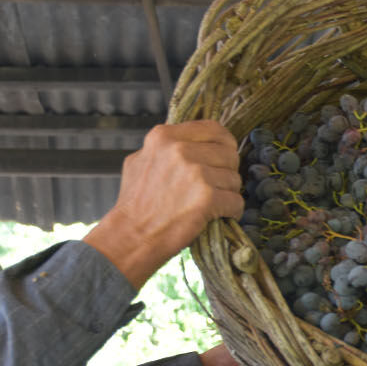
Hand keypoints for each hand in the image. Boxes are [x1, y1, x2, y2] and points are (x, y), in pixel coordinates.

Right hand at [84, 120, 244, 288]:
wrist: (130, 236)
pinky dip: (231, 212)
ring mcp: (195, 173)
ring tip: (211, 206)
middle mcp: (180, 149)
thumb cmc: (134, 203)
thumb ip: (165, 147)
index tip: (223, 160)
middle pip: (229, 154)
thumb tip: (190, 141)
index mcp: (164, 136)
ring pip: (234, 179)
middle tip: (216, 188)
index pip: (214, 129)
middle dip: (227, 172)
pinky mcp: (206, 197)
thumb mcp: (140, 161)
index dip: (224, 145)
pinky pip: (236, 201)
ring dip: (227, 194)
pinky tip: (218, 217)